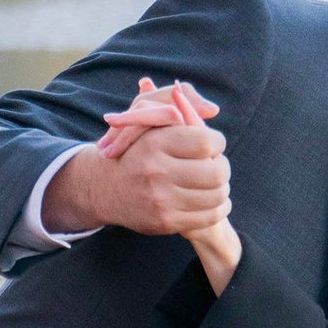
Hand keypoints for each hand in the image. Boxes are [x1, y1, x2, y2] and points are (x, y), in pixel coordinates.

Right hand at [42, 82, 229, 241]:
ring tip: (213, 182)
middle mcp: (156, 172)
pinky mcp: (166, 222)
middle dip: (222, 166)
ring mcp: (161, 200)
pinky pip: (210, 216)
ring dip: (222, 187)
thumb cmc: (137, 148)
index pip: (207, 143)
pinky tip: (212, 199)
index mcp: (154, 142)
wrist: (105, 188)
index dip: (217, 142)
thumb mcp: (149, 120)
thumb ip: (179, 106)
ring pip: (217, 195)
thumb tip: (212, 109)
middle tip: (215, 164)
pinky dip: (219, 207)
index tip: (212, 143)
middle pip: (217, 172)